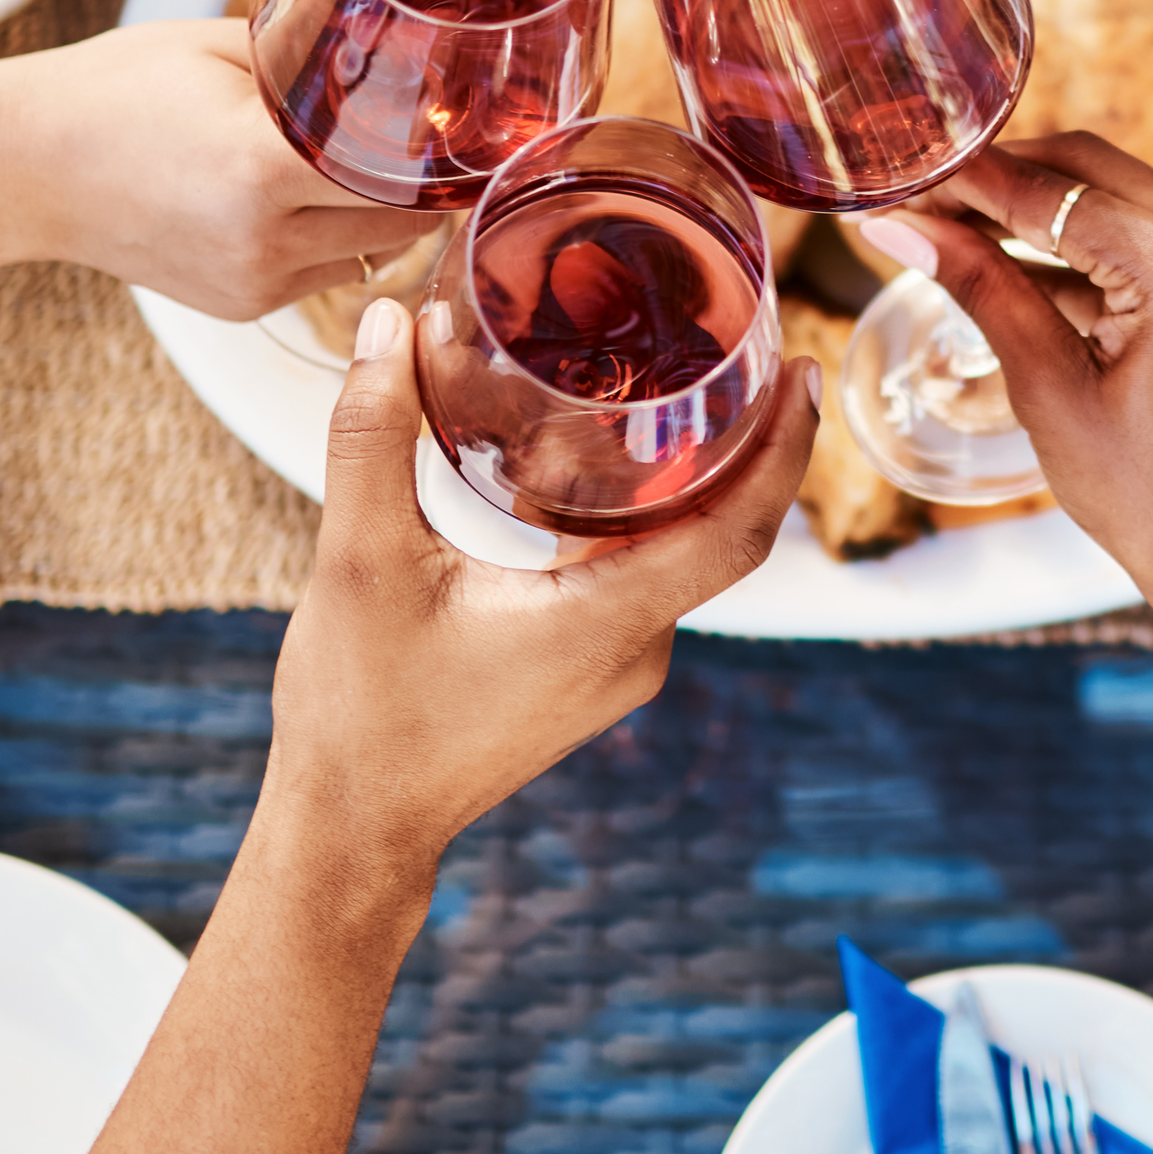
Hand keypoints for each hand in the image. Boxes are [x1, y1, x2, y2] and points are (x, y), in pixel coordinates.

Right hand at [0, 18, 438, 318]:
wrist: (21, 168)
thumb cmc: (116, 87)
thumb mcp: (220, 49)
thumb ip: (309, 60)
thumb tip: (394, 55)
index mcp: (261, 169)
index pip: (403, 177)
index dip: (450, 157)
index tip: (481, 131)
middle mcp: (262, 240)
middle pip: (401, 223)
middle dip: (428, 185)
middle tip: (450, 142)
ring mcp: (250, 283)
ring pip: (369, 255)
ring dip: (384, 216)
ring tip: (382, 164)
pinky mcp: (238, 305)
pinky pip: (322, 273)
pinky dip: (334, 239)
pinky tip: (311, 196)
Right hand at [269, 310, 813, 865]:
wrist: (351, 830)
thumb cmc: (360, 713)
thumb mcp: (361, 558)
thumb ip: (375, 435)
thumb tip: (390, 324)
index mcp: (607, 623)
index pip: (739, 531)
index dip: (785, 449)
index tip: (801, 372)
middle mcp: (635, 649)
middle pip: (722, 530)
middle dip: (745, 440)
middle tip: (741, 346)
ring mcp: (616, 667)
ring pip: (679, 553)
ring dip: (688, 477)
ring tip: (678, 382)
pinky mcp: (588, 672)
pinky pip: (642, 577)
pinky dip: (640, 516)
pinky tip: (600, 462)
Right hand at [857, 135, 1152, 606]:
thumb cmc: (1143, 491)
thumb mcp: (1046, 386)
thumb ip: (979, 287)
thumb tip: (897, 226)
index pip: (1048, 189)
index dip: (964, 181)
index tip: (896, 180)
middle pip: (1084, 165)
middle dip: (997, 179)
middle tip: (917, 200)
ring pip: (1110, 191)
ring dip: (1033, 207)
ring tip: (948, 229)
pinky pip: (1139, 232)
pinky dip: (1077, 242)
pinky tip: (1006, 260)